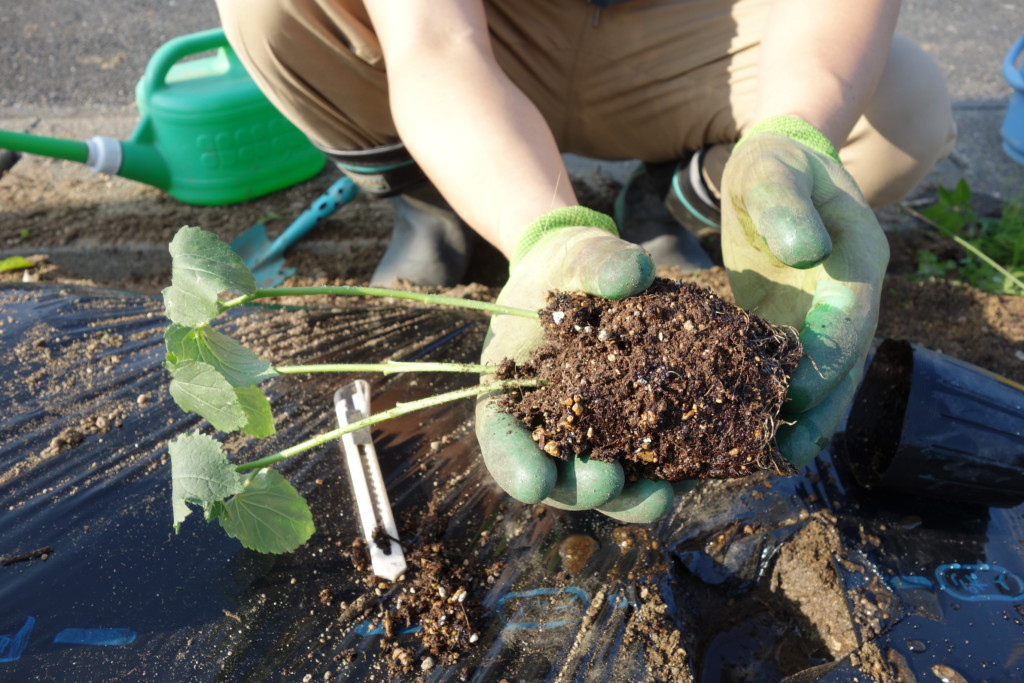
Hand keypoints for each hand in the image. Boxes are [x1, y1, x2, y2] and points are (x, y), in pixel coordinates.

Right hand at [475, 215, 680, 521]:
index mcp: (511, 390)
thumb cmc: (572, 265)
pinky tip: (693, 474)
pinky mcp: (636, 431)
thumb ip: (597, 263)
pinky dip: (665, 475)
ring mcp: (594, 434)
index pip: (501, 438)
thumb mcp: (578, 256)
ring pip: (603, 484)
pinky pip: (647, 464)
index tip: (533, 482)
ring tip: (660, 497)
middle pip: (554, 477)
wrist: (601, 271)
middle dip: (580, 488)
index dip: (514, 465)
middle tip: (608, 481)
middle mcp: (549, 423)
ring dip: (628, 499)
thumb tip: (634, 272)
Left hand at [720, 119, 888, 466]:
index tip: (801, 393)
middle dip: (821, 407)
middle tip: (788, 451)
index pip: (851, 314)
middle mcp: (850, 293)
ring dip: (806, 417)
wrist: (779, 165)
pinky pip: (797, 368)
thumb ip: (786, 205)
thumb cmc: (772, 165)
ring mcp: (826, 312)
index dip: (830, 355)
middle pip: (846, 359)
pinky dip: (782, 400)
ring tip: (774, 459)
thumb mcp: (771, 170)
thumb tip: (807, 252)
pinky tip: (753, 432)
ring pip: (827, 373)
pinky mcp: (797, 323)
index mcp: (855, 256)